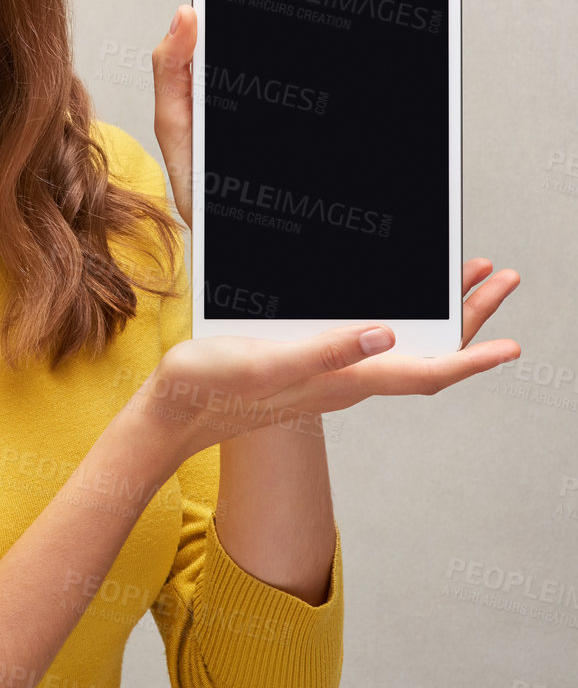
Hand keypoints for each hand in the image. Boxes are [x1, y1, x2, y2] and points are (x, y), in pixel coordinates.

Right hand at [135, 259, 519, 473]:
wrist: (174, 410)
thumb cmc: (214, 386)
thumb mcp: (270, 361)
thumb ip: (328, 351)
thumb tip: (388, 335)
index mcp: (345, 379)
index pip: (427, 372)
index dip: (473, 357)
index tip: (513, 344)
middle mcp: (346, 379)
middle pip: (425, 353)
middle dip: (468, 317)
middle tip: (499, 278)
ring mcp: (328, 373)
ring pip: (402, 344)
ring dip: (436, 314)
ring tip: (460, 280)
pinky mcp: (307, 362)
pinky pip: (370, 339)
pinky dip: (396, 316)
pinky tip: (387, 301)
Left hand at [153, 0, 361, 227]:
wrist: (236, 239)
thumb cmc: (203, 187)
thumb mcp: (177, 128)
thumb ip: (172, 72)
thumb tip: (184, 14)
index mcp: (232, 69)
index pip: (248, 10)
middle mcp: (272, 74)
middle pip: (294, 8)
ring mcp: (305, 95)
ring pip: (332, 28)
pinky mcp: (331, 115)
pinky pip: (359, 66)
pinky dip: (371, 31)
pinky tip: (379, 8)